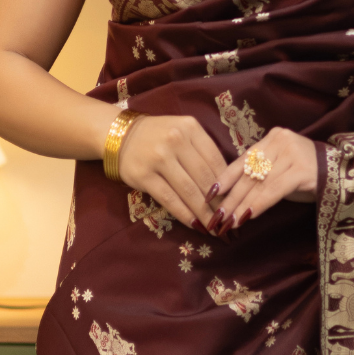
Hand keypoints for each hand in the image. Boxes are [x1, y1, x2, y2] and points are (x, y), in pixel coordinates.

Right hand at [115, 113, 229, 227]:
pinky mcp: (144, 176)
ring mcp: (159, 158)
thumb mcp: (183, 133)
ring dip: (204, 213)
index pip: (216, 160)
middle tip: (228, 218)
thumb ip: (202, 151)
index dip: (228, 185)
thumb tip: (226, 185)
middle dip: (219, 202)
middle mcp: (176, 140)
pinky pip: (170, 199)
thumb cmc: (158, 136)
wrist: (118, 135)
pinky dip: (185, 214)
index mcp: (190, 128)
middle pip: (205, 178)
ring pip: (189, 191)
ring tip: (215, 227)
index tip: (235, 201)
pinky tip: (195, 224)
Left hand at [208, 128, 319, 230]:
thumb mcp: (280, 169)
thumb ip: (260, 174)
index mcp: (271, 138)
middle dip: (230, 198)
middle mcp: (280, 141)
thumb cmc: (307, 174)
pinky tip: (248, 216)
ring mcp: (292, 153)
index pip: (241, 160)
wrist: (344, 173)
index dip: (224, 179)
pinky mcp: (303, 170)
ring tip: (229, 222)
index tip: (209, 196)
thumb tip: (230, 196)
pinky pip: (274, 189)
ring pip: (259, 183)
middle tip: (216, 218)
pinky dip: (259, 204)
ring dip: (242, 205)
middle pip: (248, 174)